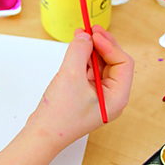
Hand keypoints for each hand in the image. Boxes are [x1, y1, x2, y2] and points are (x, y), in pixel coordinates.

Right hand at [26, 26, 133, 150]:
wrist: (42, 135)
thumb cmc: (59, 115)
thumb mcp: (70, 76)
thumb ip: (79, 51)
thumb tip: (85, 36)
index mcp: (117, 97)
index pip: (122, 63)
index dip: (109, 45)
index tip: (94, 33)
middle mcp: (111, 97)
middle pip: (113, 63)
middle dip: (101, 45)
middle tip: (90, 30)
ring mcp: (98, 97)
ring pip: (100, 67)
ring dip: (91, 51)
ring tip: (80, 36)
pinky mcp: (85, 96)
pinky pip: (89, 73)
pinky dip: (83, 60)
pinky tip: (75, 50)